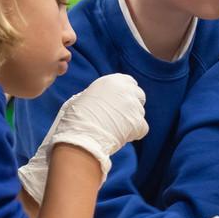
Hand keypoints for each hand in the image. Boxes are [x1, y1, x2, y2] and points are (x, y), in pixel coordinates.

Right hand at [19, 73, 148, 202]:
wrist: (81, 136)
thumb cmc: (76, 117)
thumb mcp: (86, 96)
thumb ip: (101, 94)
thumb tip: (105, 99)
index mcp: (113, 80)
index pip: (129, 82)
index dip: (125, 93)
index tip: (119, 101)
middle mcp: (127, 90)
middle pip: (139, 95)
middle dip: (132, 105)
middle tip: (120, 116)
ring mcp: (134, 106)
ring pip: (139, 113)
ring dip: (131, 120)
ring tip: (114, 128)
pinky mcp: (139, 122)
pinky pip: (142, 128)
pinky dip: (134, 133)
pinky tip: (120, 137)